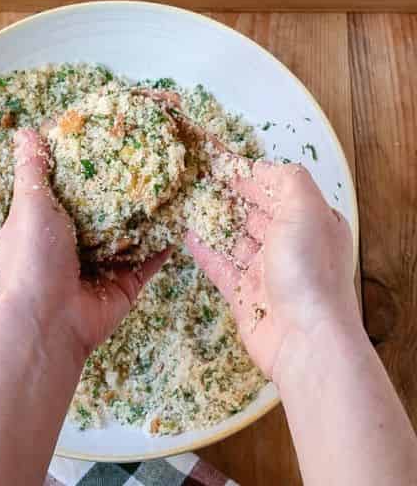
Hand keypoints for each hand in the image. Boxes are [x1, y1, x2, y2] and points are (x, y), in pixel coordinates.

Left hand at [0, 128, 163, 368]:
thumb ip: (32, 169)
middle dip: (125, 181)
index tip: (114, 126)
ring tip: (175, 178)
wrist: (48, 325)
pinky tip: (183, 218)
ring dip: (150, 209)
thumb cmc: (33, 258)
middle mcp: (75, 236)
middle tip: (154, 151)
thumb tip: (26, 130)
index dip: (90, 153)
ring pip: (131, 229)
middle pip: (104, 202)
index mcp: (48, 216)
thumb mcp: (29, 203)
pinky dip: (164, 242)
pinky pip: (149, 259)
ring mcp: (101, 261)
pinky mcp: (125, 283)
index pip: (71, 177)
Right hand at [186, 159, 358, 382]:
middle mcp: (292, 245)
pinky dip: (204, 250)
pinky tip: (186, 234)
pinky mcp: (246, 296)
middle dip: (226, 192)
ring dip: (212, 218)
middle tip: (193, 172)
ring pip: (234, 238)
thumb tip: (262, 168)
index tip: (216, 155)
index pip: (275, 188)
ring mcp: (268, 272)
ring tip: (184, 198)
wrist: (307, 341)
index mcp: (311, 222)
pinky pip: (221, 266)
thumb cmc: (310, 269)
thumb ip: (287, 179)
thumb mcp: (307, 209)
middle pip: (253, 211)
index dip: (247, 171)